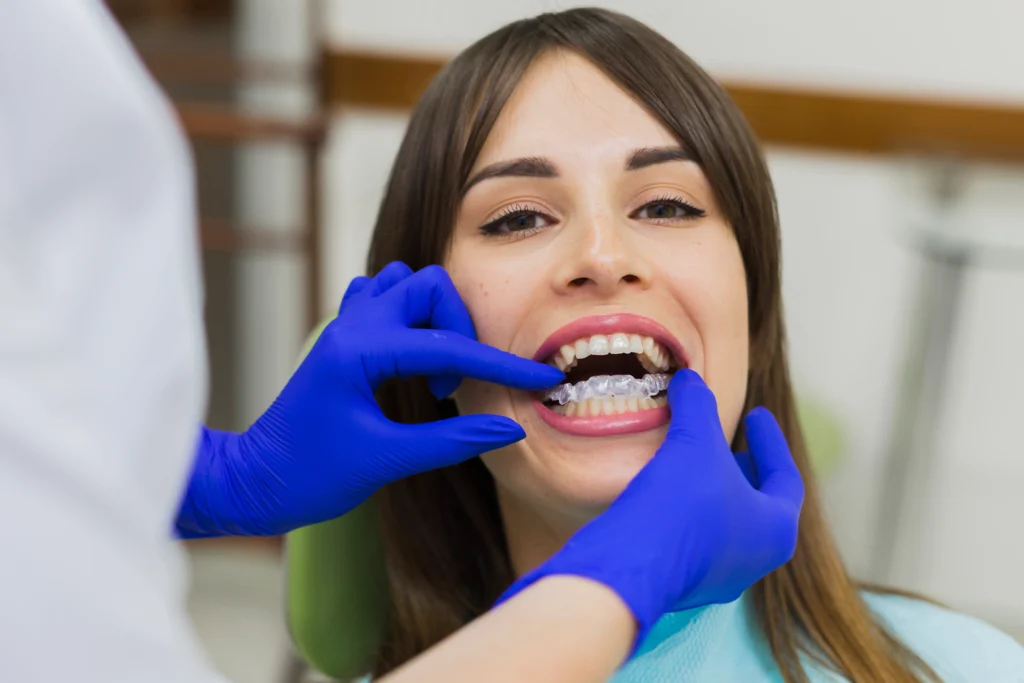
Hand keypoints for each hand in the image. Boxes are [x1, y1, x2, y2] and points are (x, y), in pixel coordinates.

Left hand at [176, 262, 563, 537]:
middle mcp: (351, 326)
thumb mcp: (388, 461)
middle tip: (450, 384)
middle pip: (428, 285)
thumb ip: (453, 440)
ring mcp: (344, 326)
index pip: (448, 346)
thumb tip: (510, 427)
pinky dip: (407, 318)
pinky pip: (381, 299)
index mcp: (360, 351)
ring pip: (405, 283)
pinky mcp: (342, 338)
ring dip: (433, 318)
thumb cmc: (311, 475)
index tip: (540, 377)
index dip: (501, 367)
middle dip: (459, 326)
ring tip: (432, 370)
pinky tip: (410, 359)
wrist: (255, 481)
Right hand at [495, 369, 803, 648]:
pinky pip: (693, 542)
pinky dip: (687, 514)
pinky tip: (665, 494)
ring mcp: (717, 579)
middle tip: (729, 444)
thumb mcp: (696, 440)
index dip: (770, 440)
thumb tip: (690, 377)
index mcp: (776, 529)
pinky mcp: (680, 585)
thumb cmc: (681, 503)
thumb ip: (698, 404)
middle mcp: (754, 561)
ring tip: (694, 465)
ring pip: (725, 526)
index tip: (756, 414)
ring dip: (713, 493)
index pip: (785, 476)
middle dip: (743, 470)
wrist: (631, 565)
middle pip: (758, 505)